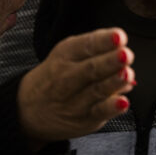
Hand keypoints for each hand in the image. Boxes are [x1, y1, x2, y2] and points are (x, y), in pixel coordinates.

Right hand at [17, 28, 135, 147]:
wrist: (28, 109)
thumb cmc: (55, 76)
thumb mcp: (68, 54)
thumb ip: (97, 49)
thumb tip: (123, 49)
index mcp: (65, 55)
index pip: (85, 45)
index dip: (103, 41)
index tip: (119, 36)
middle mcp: (68, 77)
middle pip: (91, 68)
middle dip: (110, 61)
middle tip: (126, 55)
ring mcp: (76, 100)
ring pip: (97, 90)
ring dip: (114, 82)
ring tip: (127, 74)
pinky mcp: (84, 118)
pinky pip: (99, 112)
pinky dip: (112, 107)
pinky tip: (123, 102)